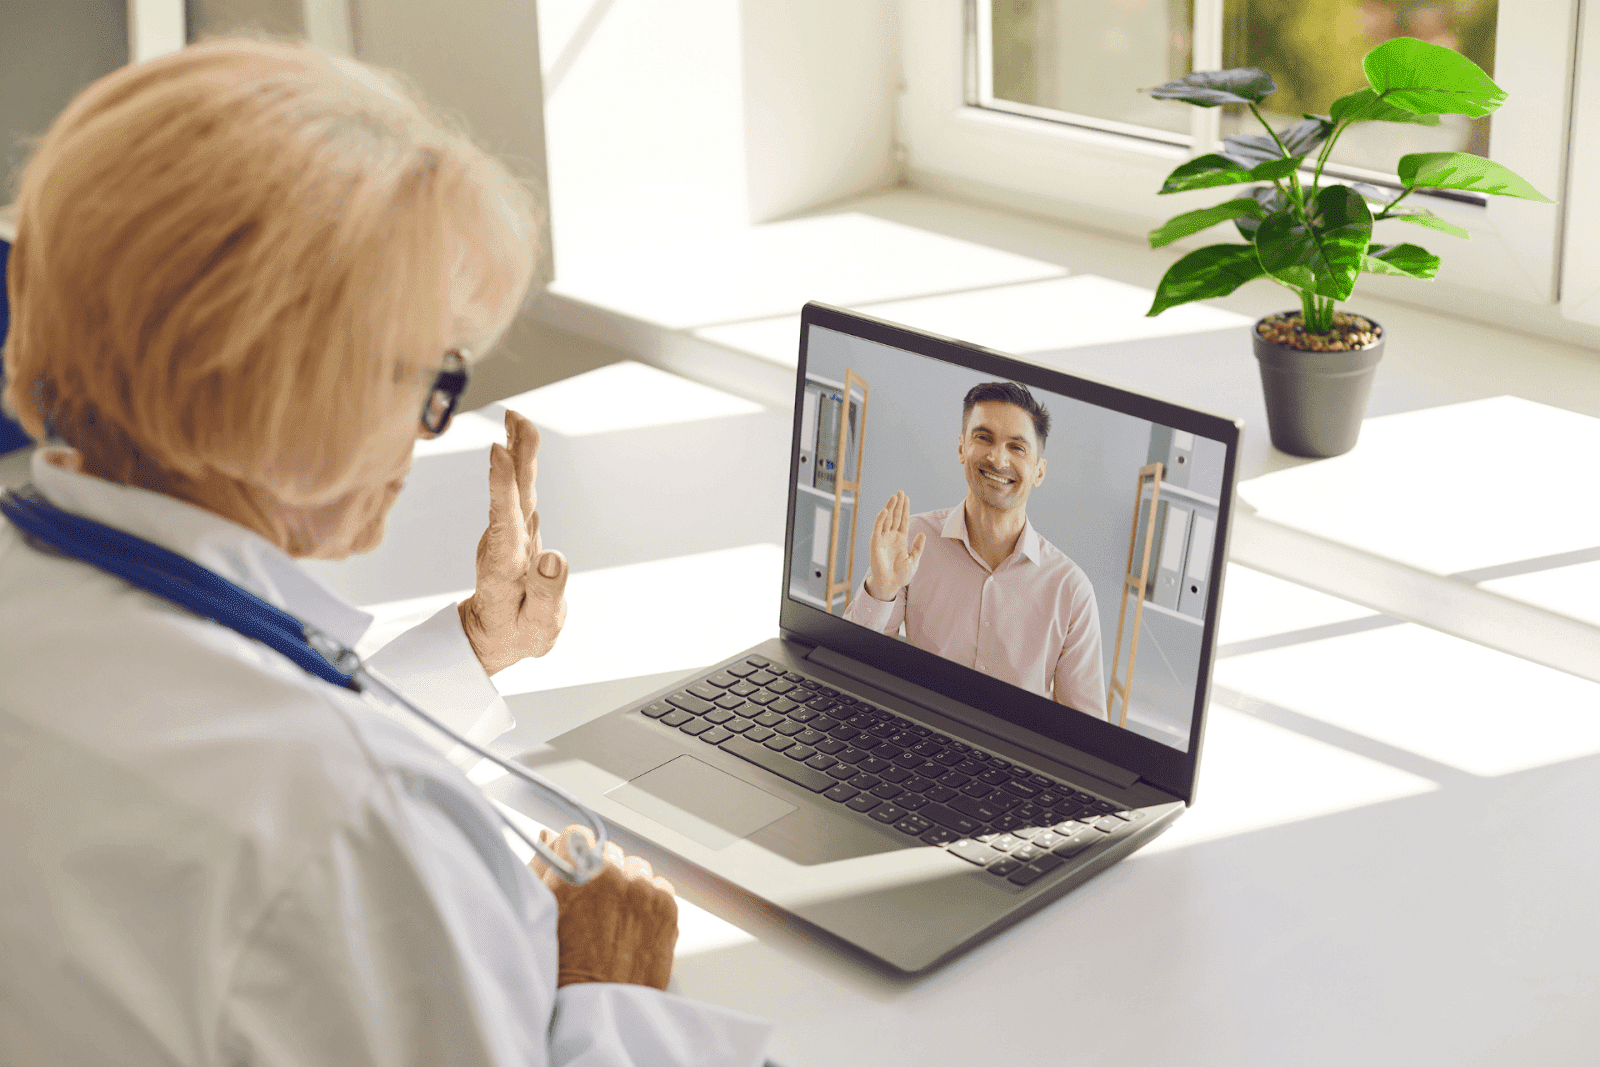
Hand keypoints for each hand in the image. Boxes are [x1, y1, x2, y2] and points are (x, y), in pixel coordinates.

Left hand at [458, 411, 568, 675]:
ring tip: (519, 420)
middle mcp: (504, 544)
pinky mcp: (517, 530)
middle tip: (516, 418)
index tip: (498, 453)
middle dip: (515, 455)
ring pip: (516, 488)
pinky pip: (519, 492)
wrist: (495, 635)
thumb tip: (555, 558)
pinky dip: (520, 466)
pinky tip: (519, 447)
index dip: (502, 487)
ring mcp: (509, 535)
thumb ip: (544, 594)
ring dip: (518, 452)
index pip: (504, 523)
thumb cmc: (516, 633)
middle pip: (512, 495)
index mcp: (505, 567)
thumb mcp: (534, 627)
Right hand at [529, 825, 677, 989]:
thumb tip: (551, 838)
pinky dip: (648, 901)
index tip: (573, 868)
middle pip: (608, 851)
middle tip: (593, 904)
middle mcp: (612, 873)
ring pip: (636, 868)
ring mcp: (643, 889)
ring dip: (627, 884)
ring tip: (614, 917)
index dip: (573, 853)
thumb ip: (542, 868)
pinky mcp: (666, 906)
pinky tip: (632, 924)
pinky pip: (658, 886)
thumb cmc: (562, 968)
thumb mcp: (542, 912)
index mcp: (575, 871)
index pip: (577, 835)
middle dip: (601, 870)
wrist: (597, 1008)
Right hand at [865, 490, 925, 600]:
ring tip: (894, 496)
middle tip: (900, 491)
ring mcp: (883, 539)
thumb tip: (921, 533)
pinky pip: (878, 529)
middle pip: (895, 516)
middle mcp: (891, 536)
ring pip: (886, 519)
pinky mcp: (875, 543)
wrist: (891, 585)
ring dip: (890, 508)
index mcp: (900, 538)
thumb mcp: (914, 559)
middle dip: (897, 504)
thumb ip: (918, 547)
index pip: (902, 519)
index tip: (906, 497)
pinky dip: (881, 519)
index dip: (904, 508)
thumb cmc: (902, 575)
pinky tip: (885, 511)